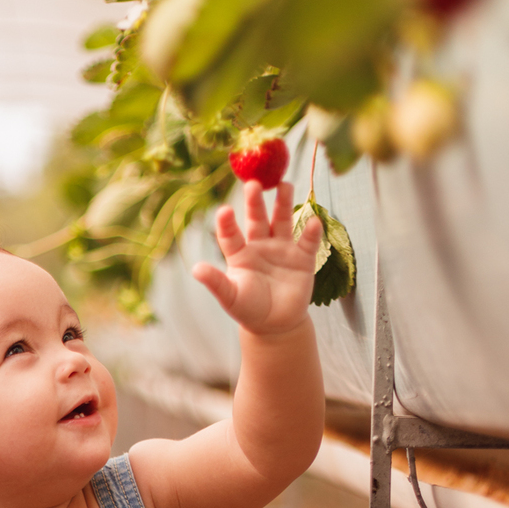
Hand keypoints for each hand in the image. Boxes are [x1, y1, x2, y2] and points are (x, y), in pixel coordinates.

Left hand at [191, 180, 320, 336]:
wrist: (275, 324)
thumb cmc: (248, 309)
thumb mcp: (230, 297)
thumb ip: (216, 282)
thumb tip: (196, 269)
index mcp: (240, 254)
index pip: (231, 235)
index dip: (227, 223)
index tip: (224, 210)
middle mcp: (260, 245)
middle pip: (257, 218)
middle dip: (255, 202)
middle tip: (254, 183)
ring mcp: (282, 249)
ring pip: (282, 220)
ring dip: (283, 203)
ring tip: (284, 184)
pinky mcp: (303, 259)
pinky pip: (308, 243)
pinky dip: (311, 233)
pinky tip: (312, 222)